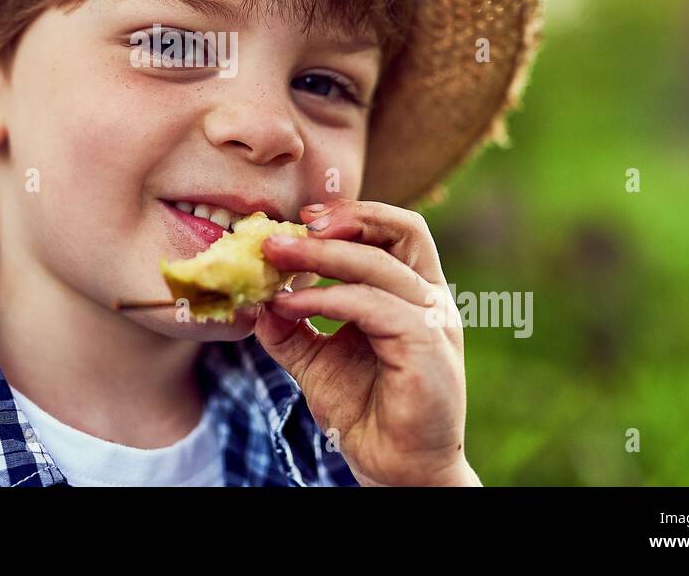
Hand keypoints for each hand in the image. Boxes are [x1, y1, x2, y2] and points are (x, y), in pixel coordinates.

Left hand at [254, 199, 478, 486]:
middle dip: (344, 220)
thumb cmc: (366, 414)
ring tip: (274, 260)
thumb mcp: (317, 361)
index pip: (395, 232)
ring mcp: (433, 322)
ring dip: (321, 256)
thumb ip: (291, 328)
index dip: (352, 216)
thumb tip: (255, 298)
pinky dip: (327, 298)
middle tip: (287, 230)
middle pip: (401, 230)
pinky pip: (372, 305)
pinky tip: (290, 304)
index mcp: (413, 295)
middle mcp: (430, 301)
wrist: (396, 472)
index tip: (303, 218)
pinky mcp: (426, 347)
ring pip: (379, 264)